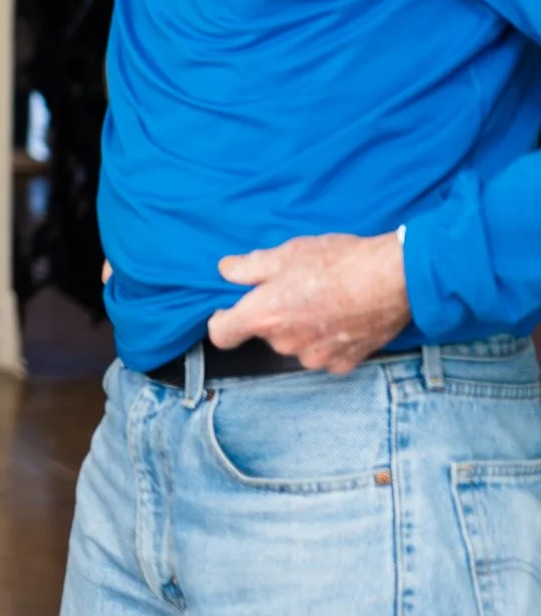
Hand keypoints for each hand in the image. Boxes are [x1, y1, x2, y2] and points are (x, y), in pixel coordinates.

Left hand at [207, 231, 411, 373]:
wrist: (394, 279)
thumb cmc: (338, 262)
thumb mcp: (285, 253)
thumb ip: (249, 266)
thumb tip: (227, 271)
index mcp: (264, 316)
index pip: (221, 334)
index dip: (223, 320)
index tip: (231, 309)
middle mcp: (285, 344)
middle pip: (265, 334)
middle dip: (274, 315)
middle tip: (296, 289)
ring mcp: (316, 357)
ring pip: (296, 345)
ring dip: (302, 329)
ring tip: (325, 301)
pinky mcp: (344, 363)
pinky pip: (325, 354)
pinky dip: (329, 340)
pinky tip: (344, 317)